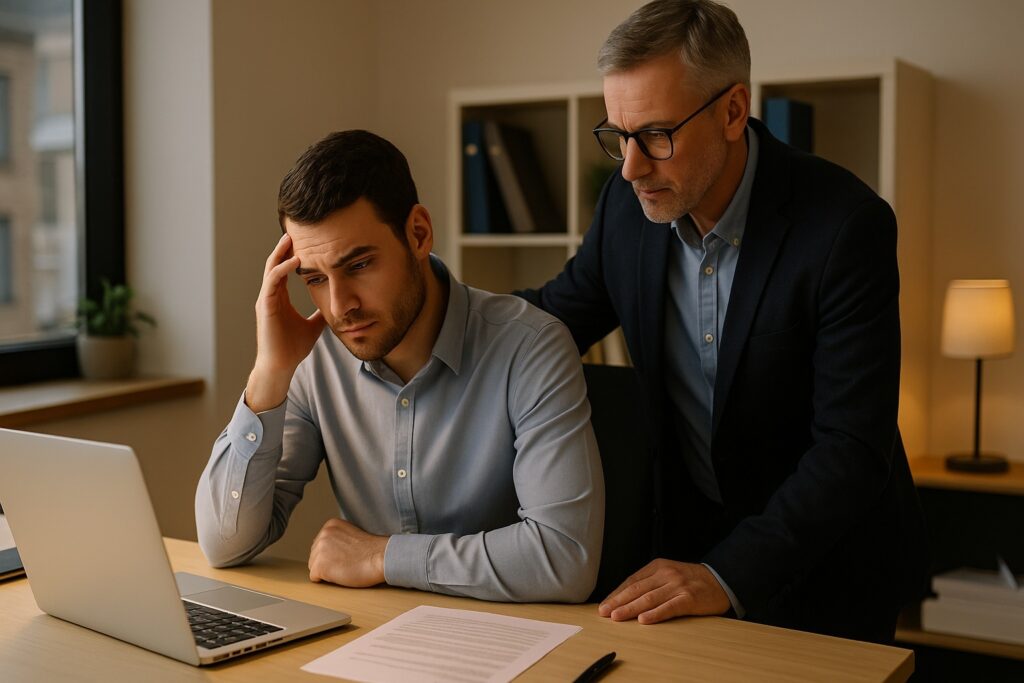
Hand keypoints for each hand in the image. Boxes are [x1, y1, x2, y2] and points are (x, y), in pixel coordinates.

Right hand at [246, 233, 324, 411]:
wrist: (281, 366)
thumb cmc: (293, 348)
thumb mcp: (314, 326)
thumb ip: (320, 314)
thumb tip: (334, 307)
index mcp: (279, 298)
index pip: (285, 270)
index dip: (293, 255)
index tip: (307, 242)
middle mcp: (270, 296)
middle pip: (276, 264)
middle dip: (285, 247)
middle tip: (296, 230)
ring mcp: (265, 300)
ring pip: (271, 268)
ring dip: (281, 253)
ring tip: (292, 238)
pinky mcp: (265, 306)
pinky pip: (272, 282)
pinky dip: (282, 270)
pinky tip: (295, 261)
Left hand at [308, 518, 388, 587]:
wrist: (381, 557)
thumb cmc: (372, 550)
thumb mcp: (352, 534)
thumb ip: (337, 538)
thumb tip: (328, 550)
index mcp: (330, 525)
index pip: (320, 545)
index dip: (333, 554)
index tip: (347, 554)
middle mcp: (322, 534)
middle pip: (314, 555)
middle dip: (327, 562)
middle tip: (347, 562)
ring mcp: (319, 549)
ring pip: (313, 567)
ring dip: (327, 571)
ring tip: (345, 567)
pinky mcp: (320, 565)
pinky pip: (315, 578)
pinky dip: (326, 580)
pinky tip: (341, 574)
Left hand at [598, 559, 730, 623]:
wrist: (720, 580)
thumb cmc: (691, 579)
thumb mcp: (668, 573)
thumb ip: (649, 582)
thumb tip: (625, 597)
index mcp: (657, 567)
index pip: (632, 581)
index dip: (616, 594)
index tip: (604, 604)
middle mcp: (666, 574)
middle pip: (637, 589)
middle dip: (618, 602)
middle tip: (604, 612)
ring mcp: (677, 586)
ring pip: (649, 599)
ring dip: (631, 609)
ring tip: (617, 617)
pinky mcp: (689, 598)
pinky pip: (669, 607)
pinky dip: (655, 614)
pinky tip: (643, 620)